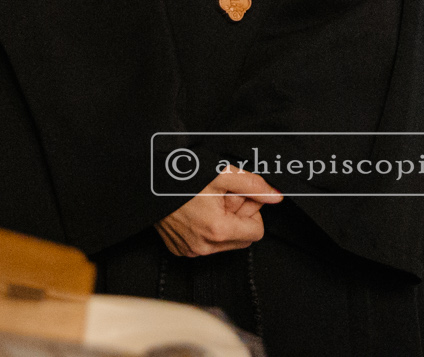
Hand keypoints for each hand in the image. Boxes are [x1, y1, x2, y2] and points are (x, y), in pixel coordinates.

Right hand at [155, 171, 281, 257]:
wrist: (147, 180)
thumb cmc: (182, 174)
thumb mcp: (222, 173)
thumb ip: (254, 186)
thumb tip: (276, 197)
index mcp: (217, 230)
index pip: (257, 232)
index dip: (253, 211)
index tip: (240, 197)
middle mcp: (203, 246)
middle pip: (242, 239)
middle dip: (239, 218)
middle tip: (224, 197)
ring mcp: (190, 250)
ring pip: (225, 243)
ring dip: (224, 224)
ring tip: (208, 203)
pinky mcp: (179, 249)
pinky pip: (205, 244)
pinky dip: (207, 229)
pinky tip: (197, 211)